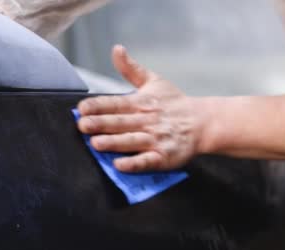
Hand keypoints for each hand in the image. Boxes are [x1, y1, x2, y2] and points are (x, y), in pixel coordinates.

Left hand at [77, 45, 207, 172]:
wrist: (203, 123)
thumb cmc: (174, 103)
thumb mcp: (154, 81)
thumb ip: (131, 68)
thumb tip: (117, 49)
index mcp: (141, 102)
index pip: (116, 103)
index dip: (98, 105)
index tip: (82, 108)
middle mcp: (147, 120)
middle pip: (121, 122)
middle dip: (101, 123)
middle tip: (83, 125)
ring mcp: (155, 139)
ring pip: (132, 141)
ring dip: (114, 143)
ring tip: (96, 144)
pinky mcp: (164, 157)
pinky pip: (147, 161)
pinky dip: (134, 164)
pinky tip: (120, 165)